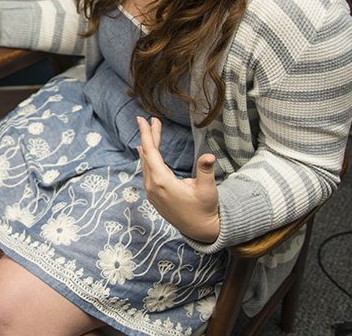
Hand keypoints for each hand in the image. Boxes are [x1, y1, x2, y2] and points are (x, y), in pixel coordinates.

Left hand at [136, 116, 220, 242]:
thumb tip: (208, 156)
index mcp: (162, 182)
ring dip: (149, 147)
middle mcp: (153, 186)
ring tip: (149, 131)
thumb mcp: (207, 189)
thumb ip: (205, 171)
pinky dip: (148, 159)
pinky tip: (146, 153)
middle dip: (148, 136)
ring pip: (147, 164)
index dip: (147, 134)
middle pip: (147, 155)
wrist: (200, 230)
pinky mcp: (154, 196)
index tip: (142, 119)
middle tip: (146, 120)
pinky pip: (147, 172)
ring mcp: (152, 192)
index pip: (151, 152)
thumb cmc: (205, 209)